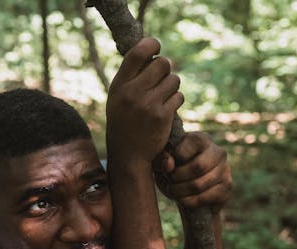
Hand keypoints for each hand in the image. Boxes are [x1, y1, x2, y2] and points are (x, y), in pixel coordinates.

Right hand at [106, 38, 183, 167]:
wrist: (128, 155)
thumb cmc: (124, 122)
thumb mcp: (118, 98)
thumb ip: (130, 76)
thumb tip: (151, 50)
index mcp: (119, 85)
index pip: (138, 52)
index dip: (152, 44)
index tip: (156, 48)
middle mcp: (132, 92)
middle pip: (162, 63)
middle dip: (166, 69)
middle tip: (161, 79)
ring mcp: (148, 104)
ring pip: (174, 80)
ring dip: (172, 87)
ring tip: (162, 98)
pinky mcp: (162, 116)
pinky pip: (179, 96)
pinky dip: (176, 101)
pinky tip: (166, 110)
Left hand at [154, 132, 231, 211]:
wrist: (185, 194)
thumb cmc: (172, 172)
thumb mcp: (161, 165)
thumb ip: (161, 160)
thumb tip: (168, 162)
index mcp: (202, 139)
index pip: (193, 142)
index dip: (177, 156)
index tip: (168, 165)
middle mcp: (218, 152)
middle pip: (198, 166)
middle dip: (178, 178)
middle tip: (169, 182)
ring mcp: (225, 170)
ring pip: (199, 185)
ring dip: (181, 192)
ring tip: (174, 191)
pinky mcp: (226, 188)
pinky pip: (205, 198)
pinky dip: (189, 202)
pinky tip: (183, 200)